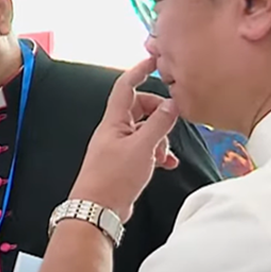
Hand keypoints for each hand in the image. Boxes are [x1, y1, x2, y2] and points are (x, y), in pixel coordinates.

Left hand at [69, 57, 179, 222]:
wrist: (97, 210)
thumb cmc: (114, 178)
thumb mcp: (143, 147)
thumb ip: (159, 124)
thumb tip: (172, 104)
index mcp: (114, 121)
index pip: (126, 86)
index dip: (140, 71)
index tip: (155, 61)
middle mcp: (114, 131)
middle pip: (140, 108)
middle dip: (158, 114)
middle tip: (171, 125)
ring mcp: (118, 147)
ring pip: (144, 131)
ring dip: (160, 138)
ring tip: (165, 154)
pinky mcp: (123, 163)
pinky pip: (144, 150)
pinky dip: (157, 153)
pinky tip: (167, 164)